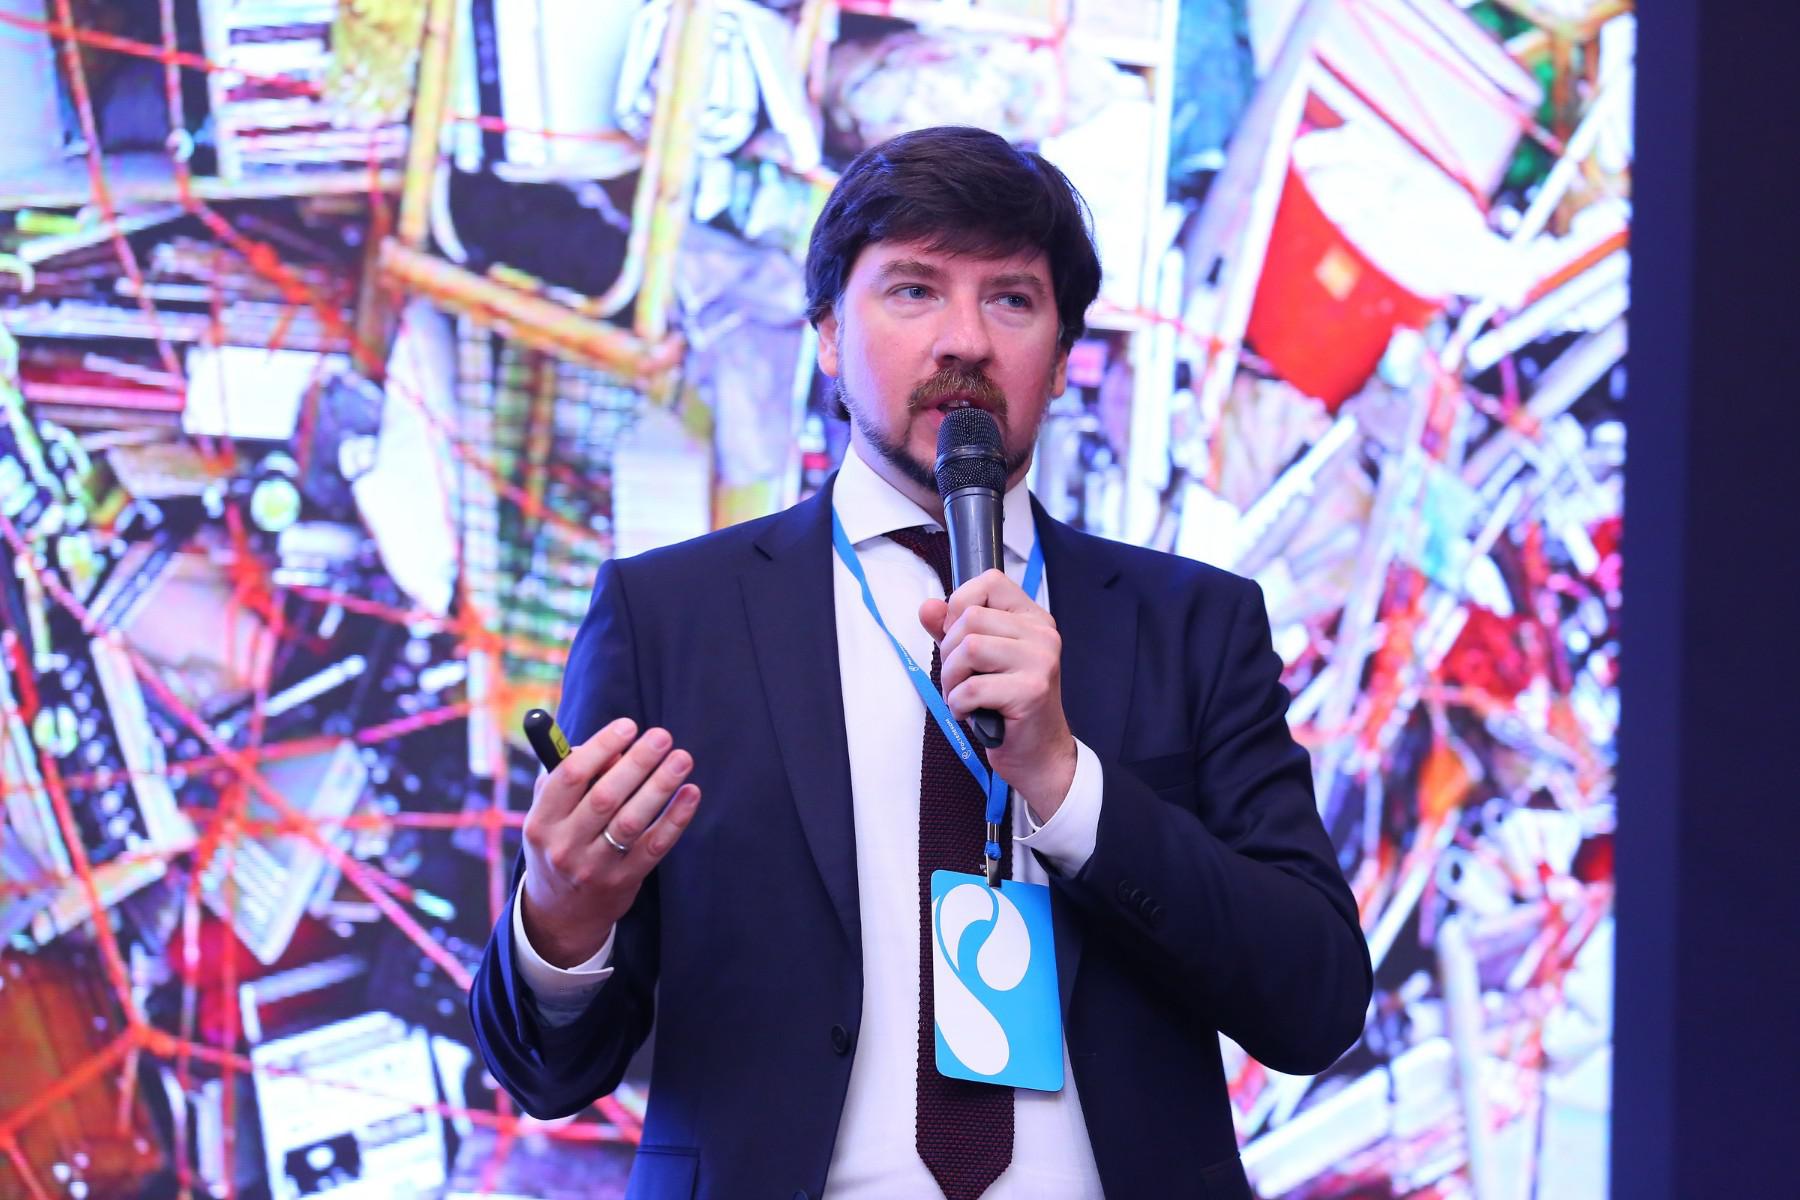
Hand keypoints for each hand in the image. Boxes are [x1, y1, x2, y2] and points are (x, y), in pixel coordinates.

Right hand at [520, 718, 701, 967]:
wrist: (561, 915)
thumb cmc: (559, 844)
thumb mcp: (551, 814)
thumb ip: (572, 777)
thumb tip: (613, 746)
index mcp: (541, 821)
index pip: (570, 776)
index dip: (600, 747)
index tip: (628, 726)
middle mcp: (564, 845)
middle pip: (605, 797)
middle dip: (637, 763)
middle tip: (663, 736)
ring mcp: (594, 867)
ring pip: (632, 821)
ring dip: (660, 786)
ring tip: (681, 759)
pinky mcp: (623, 882)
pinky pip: (654, 846)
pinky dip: (675, 819)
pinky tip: (690, 794)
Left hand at [920, 569, 1077, 820]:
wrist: (1037, 754)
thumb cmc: (1006, 706)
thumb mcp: (977, 661)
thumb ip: (951, 631)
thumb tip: (927, 607)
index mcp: (1032, 618)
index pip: (990, 582)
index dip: (959, 604)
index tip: (954, 636)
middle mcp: (1042, 634)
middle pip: (971, 618)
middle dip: (949, 652)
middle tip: (957, 680)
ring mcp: (1040, 661)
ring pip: (970, 648)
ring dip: (951, 678)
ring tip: (961, 696)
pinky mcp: (1031, 691)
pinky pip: (973, 687)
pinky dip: (959, 703)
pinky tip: (970, 713)